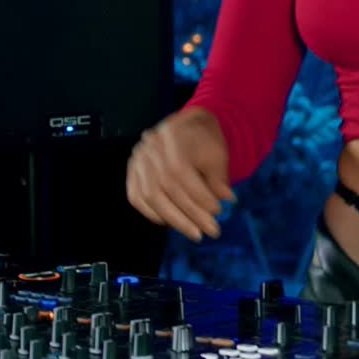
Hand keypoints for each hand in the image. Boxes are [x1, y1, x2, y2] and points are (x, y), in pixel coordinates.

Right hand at [126, 108, 234, 241]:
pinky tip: (173, 223)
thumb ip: (219, 177)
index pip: (183, 177)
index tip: (219, 212)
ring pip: (151, 197)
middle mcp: (149, 152)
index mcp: (172, 142)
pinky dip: (154, 214)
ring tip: (195, 233)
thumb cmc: (205, 141)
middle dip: (191, 214)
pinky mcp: (131, 173)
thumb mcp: (217, 154)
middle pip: (167, 190)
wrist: (185, 125)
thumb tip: (227, 200)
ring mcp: (137, 162)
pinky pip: (137, 198)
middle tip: (211, 231)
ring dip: (174, 220)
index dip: (201, 197)